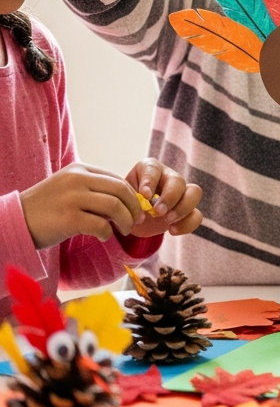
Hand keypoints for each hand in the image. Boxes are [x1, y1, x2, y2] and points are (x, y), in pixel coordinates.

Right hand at [20, 163, 142, 247]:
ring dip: (126, 221)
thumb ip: (93, 188)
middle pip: (121, 190)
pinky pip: (102, 225)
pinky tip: (104, 236)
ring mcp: (72, 198)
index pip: (116, 179)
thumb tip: (127, 199)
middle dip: (134, 207)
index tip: (137, 209)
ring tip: (125, 230)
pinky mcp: (69, 219)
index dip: (132, 195)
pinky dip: (109, 233)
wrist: (14, 221)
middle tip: (137, 221)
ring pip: (115, 207)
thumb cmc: (46, 208)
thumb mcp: (68, 188)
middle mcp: (76, 180)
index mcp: (78, 169)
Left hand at [124, 158, 202, 237]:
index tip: (144, 196)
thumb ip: (131, 200)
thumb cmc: (126, 203)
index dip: (150, 182)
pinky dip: (187, 224)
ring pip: (194, 193)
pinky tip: (172, 230)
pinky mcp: (187, 210)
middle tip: (159, 212)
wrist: (131, 218)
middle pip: (178, 181)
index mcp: (150, 169)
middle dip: (170, 197)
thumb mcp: (122, 198)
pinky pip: (197, 215)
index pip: (153, 170)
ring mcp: (181, 193)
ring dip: (183, 208)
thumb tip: (144, 213)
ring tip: (168, 221)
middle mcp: (168, 177)